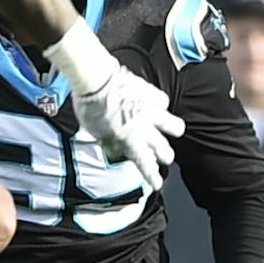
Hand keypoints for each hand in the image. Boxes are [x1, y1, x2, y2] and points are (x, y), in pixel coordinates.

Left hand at [73, 63, 181, 189]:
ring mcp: (150, 109)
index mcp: (129, 139)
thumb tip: (115, 150)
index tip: (157, 184)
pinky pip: (162, 101)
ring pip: (174, 125)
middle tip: (163, 157)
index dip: (152, 176)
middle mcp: (144, 127)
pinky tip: (155, 105)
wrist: (95, 78)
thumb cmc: (90, 105)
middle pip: (164, 148)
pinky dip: (159, 105)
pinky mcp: (150, 92)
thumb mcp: (94, 131)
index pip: (144, 163)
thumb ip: (108, 142)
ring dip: (173, 131)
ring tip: (172, 131)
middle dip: (164, 156)